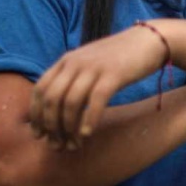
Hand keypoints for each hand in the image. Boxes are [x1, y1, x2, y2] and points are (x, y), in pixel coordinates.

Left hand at [29, 24, 167, 149]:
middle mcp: (76, 62)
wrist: (149, 40)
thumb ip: (72, 78)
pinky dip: (89, 120)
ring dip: (68, 128)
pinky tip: (88, 134)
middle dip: (51, 127)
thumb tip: (56, 108)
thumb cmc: (120, 56)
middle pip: (52, 99)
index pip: (40, 90)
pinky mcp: (114, 74)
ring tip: (74, 145)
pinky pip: (95, 101)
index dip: (36, 115)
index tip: (40, 135)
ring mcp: (94, 67)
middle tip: (57, 145)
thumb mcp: (89, 62)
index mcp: (67, 60)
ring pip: (70, 102)